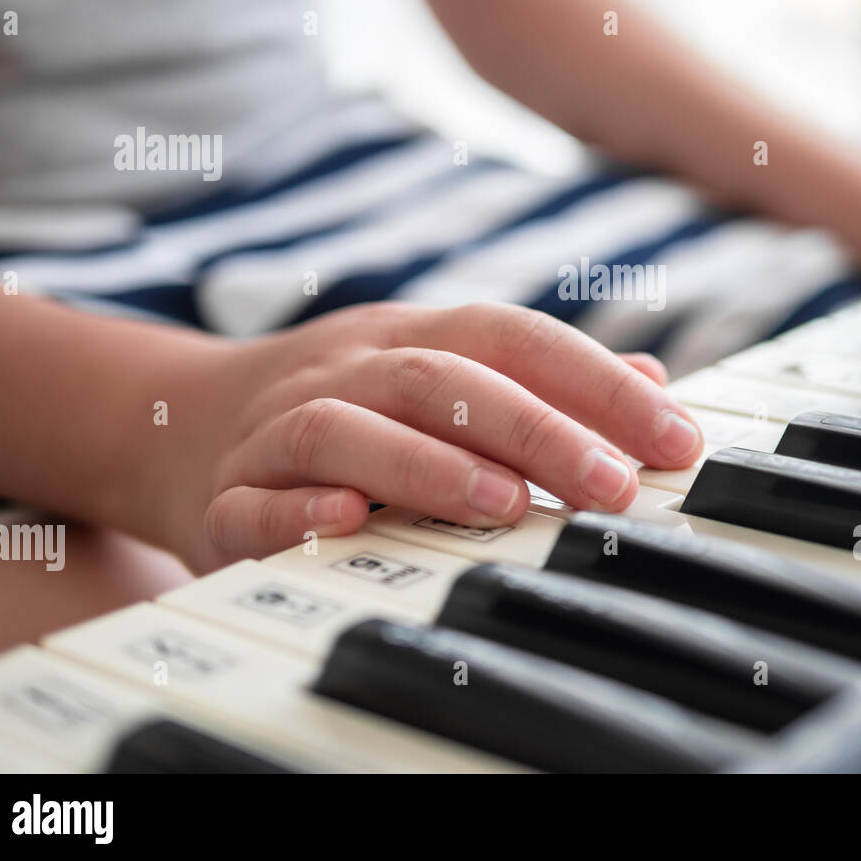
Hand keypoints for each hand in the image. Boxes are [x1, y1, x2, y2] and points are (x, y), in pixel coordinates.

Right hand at [147, 302, 701, 571]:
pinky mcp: (226, 495)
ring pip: (347, 428)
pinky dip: (299, 512)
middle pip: (441, 378)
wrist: (187, 421)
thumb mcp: (445, 372)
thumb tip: (655, 383)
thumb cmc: (355, 407)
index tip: (673, 440)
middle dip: (535, 430)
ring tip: (505, 507)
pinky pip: (254, 499)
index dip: (597, 384)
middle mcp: (352, 368)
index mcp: (415, 337)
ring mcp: (281, 427)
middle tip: (611, 486)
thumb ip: (545, 380)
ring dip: (428, 465)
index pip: (515, 339)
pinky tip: (350, 523)